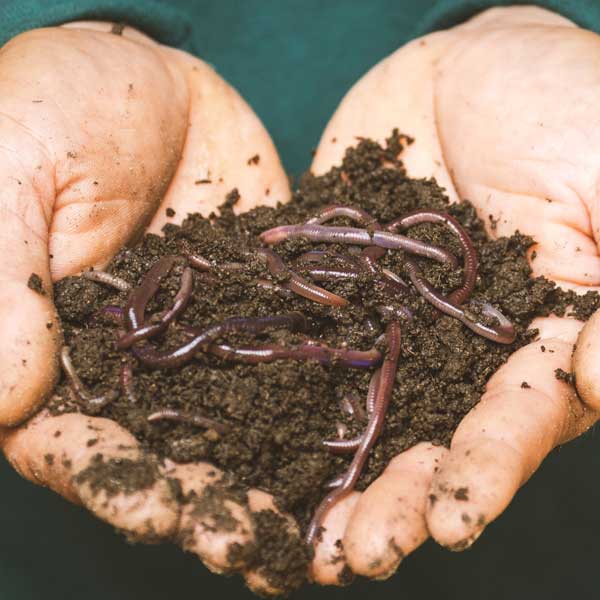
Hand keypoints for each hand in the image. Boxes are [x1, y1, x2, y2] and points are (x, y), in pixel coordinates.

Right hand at [0, 21, 295, 593]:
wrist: (146, 77)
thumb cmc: (54, 106)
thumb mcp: (13, 171)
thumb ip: (3, 280)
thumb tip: (5, 394)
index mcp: (56, 351)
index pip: (74, 441)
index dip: (112, 482)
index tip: (161, 511)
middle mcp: (134, 365)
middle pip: (165, 454)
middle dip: (207, 504)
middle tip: (255, 547)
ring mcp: (203, 343)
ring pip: (235, 427)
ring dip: (271, 479)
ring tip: (318, 526)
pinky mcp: (260, 312)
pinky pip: (290, 367)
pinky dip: (317, 408)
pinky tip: (354, 444)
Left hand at [308, 6, 599, 582]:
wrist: (465, 69)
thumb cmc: (559, 105)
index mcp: (542, 340)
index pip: (519, 421)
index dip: (487, 470)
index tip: (449, 520)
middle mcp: (465, 355)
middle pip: (433, 441)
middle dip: (396, 501)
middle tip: (355, 555)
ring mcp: (396, 333)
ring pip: (365, 419)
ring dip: (335, 480)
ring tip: (300, 541)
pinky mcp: (338, 303)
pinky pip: (307, 358)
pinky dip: (278, 404)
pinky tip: (246, 451)